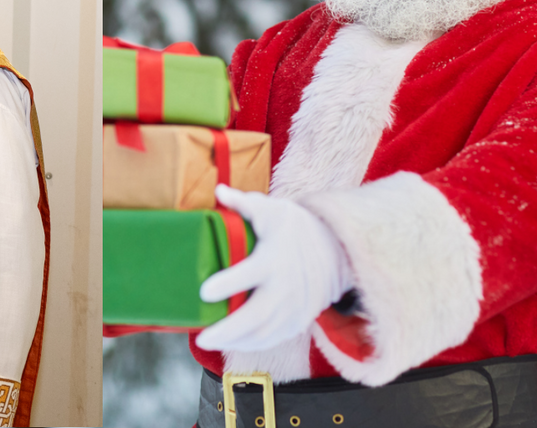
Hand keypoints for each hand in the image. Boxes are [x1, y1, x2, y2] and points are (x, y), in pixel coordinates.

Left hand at [195, 184, 353, 352]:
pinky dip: (251, 345)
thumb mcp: (272, 209)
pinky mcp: (298, 320)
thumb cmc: (295, 227)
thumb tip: (219, 190)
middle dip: (228, 330)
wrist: (335, 250)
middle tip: (201, 338)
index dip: (228, 284)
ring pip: (264, 334)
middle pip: (256, 316)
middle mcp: (284, 288)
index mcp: (274, 259)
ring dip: (235, 342)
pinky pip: (274, 339)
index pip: (249, 274)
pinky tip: (230, 344)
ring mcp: (293, 308)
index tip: (204, 291)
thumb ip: (243, 203)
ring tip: (209, 341)